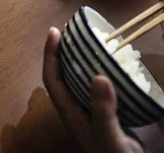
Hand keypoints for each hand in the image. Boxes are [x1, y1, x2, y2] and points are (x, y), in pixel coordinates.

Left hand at [43, 27, 145, 152]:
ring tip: (90, 39)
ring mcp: (90, 110)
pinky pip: (97, 85)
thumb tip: (99, 76)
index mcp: (70, 112)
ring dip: (81, 58)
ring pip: (79, 78)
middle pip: (63, 73)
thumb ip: (103, 110)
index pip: (52, 78)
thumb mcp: (109, 135)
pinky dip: (101, 69)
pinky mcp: (105, 112)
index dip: (50, 53)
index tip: (54, 31)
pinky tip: (113, 62)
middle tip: (72, 28)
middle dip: (63, 50)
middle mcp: (76, 107)